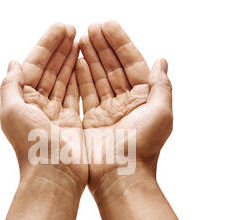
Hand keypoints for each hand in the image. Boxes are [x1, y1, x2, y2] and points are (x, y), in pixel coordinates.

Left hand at [0, 23, 87, 190]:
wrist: (54, 175)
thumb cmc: (32, 145)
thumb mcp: (12, 111)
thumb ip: (10, 85)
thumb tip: (13, 62)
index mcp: (22, 100)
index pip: (35, 65)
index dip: (47, 45)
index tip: (61, 28)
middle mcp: (37, 105)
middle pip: (50, 69)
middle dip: (60, 48)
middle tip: (73, 29)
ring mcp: (55, 113)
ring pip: (63, 79)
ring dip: (70, 59)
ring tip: (80, 40)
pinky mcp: (71, 121)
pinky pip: (75, 94)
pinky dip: (80, 78)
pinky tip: (85, 64)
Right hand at [76, 21, 172, 191]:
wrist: (120, 176)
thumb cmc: (142, 148)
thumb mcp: (161, 113)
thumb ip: (161, 86)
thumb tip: (161, 61)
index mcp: (144, 98)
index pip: (132, 63)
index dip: (120, 43)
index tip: (107, 25)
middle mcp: (126, 102)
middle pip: (113, 67)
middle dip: (103, 46)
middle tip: (91, 27)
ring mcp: (109, 111)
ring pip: (99, 77)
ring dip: (91, 57)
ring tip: (80, 38)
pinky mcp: (93, 120)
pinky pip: (86, 93)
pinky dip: (81, 77)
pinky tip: (77, 61)